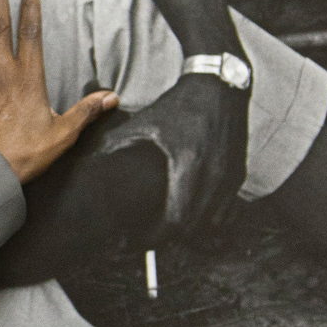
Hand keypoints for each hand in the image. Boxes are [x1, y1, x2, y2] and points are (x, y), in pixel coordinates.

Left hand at [99, 71, 248, 242]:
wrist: (219, 86)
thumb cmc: (180, 105)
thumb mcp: (147, 121)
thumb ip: (116, 141)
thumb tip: (88, 156)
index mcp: (188, 164)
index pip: (174, 219)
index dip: (154, 237)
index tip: (137, 240)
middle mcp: (214, 174)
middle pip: (192, 228)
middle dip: (169, 239)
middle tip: (147, 239)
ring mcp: (230, 176)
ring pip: (213, 224)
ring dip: (190, 233)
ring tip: (167, 230)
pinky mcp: (239, 174)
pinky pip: (227, 211)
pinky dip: (209, 220)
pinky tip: (191, 216)